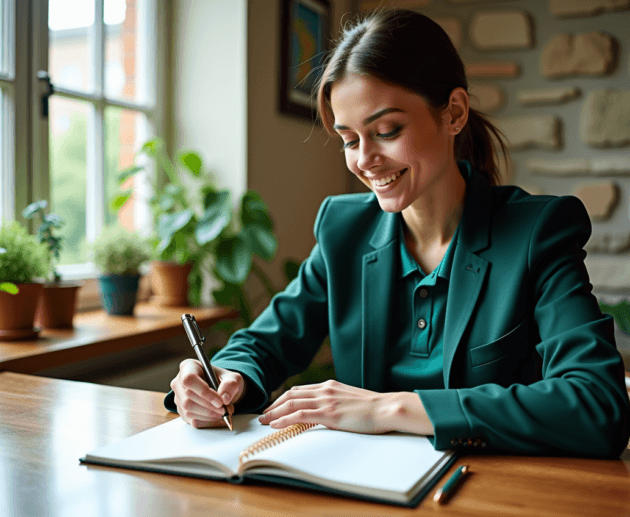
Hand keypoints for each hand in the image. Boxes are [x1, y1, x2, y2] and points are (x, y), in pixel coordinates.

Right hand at [170, 359, 244, 427]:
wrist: (222, 391)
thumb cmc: (224, 380)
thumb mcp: (233, 378)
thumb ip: (231, 385)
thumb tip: (225, 398)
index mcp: (189, 367)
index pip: (189, 379)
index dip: (203, 392)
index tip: (220, 401)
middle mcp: (179, 382)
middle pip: (188, 397)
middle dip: (209, 406)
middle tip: (225, 409)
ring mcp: (179, 398)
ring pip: (189, 410)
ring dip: (209, 415)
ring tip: (224, 412)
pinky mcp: (182, 412)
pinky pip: (192, 420)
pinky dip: (208, 421)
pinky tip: (218, 417)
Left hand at [258, 380, 393, 433]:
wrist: (386, 408)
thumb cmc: (373, 408)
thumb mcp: (350, 400)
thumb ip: (335, 402)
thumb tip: (326, 412)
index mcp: (329, 386)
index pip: (299, 390)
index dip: (283, 399)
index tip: (274, 407)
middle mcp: (325, 390)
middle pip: (291, 395)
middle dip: (275, 405)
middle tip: (264, 415)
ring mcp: (326, 401)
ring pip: (292, 404)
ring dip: (275, 413)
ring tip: (264, 421)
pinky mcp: (329, 413)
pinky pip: (300, 415)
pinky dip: (285, 419)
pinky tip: (276, 425)